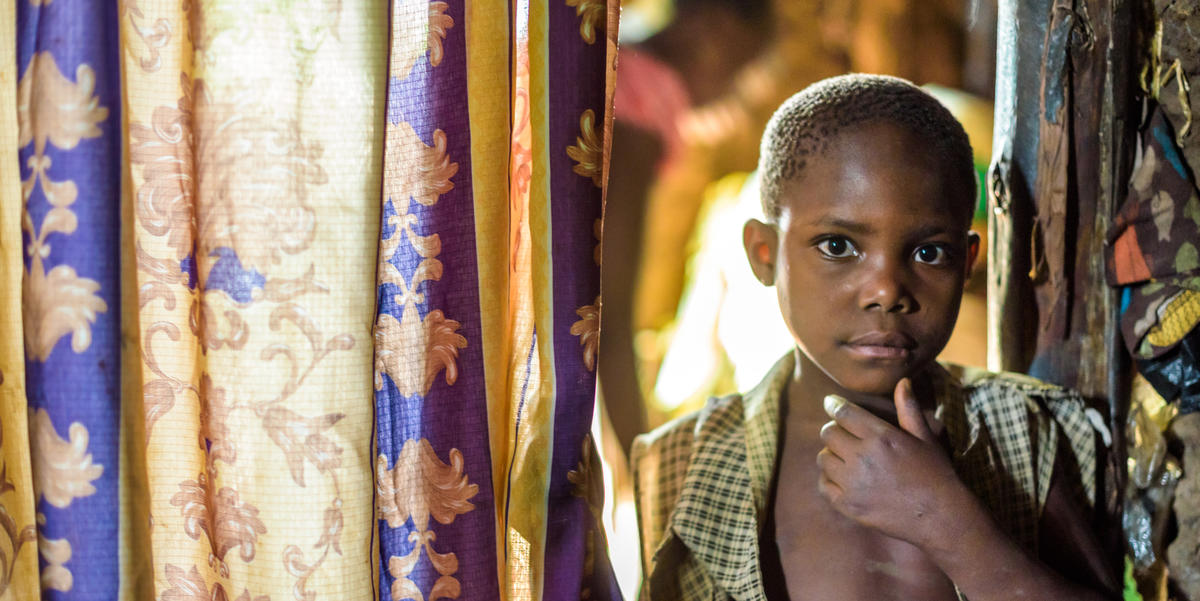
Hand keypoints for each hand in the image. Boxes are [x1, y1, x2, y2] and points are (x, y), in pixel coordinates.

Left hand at [816, 378, 979, 548]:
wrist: (939, 516)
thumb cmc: (935, 473)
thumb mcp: (924, 437)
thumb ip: (908, 408)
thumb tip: (903, 381)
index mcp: (881, 437)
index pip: (843, 413)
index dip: (834, 405)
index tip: (830, 403)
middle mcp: (862, 458)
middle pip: (828, 433)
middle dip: (834, 430)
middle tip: (844, 434)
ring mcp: (853, 483)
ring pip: (823, 458)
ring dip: (831, 454)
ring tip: (847, 457)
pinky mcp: (848, 505)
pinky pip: (823, 484)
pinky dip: (829, 479)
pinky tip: (844, 478)